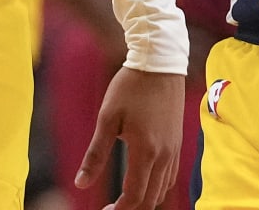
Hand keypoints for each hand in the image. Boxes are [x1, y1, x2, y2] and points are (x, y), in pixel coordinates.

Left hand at [77, 67, 183, 209]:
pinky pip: (170, 175)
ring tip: (125, 198)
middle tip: (111, 208)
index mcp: (145, 151)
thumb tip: (80, 183)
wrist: (160, 62)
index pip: (135, 196)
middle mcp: (164, 155)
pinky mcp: (177, 141)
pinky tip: (143, 180)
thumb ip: (95, 154)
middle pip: (151, 199)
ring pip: (163, 189)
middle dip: (132, 209)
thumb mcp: (107, 118)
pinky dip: (157, 186)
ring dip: (145, 199)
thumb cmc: (130, 87)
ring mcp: (174, 149)